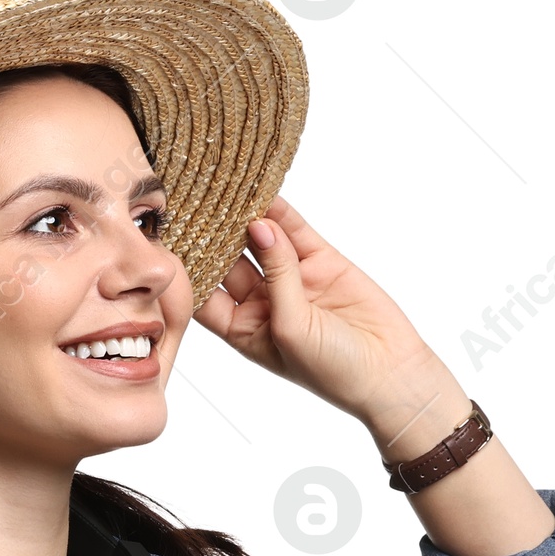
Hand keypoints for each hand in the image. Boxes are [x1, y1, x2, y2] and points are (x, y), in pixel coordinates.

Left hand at [193, 195, 449, 439]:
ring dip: (244, 216)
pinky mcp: (320, 261)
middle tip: (191, 198)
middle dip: (211, 234)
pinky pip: (295, 229)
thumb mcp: (291, 328)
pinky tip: (262, 188)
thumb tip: (260, 224)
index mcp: (242, 329)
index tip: (167, 238)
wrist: (388, 371)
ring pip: (260, 240)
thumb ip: (275, 275)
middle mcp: (261, 302)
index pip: (205, 293)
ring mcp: (290, 279)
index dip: (188, 267)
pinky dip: (280, 210)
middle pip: (227, 260)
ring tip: (223, 184)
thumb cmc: (332, 369)